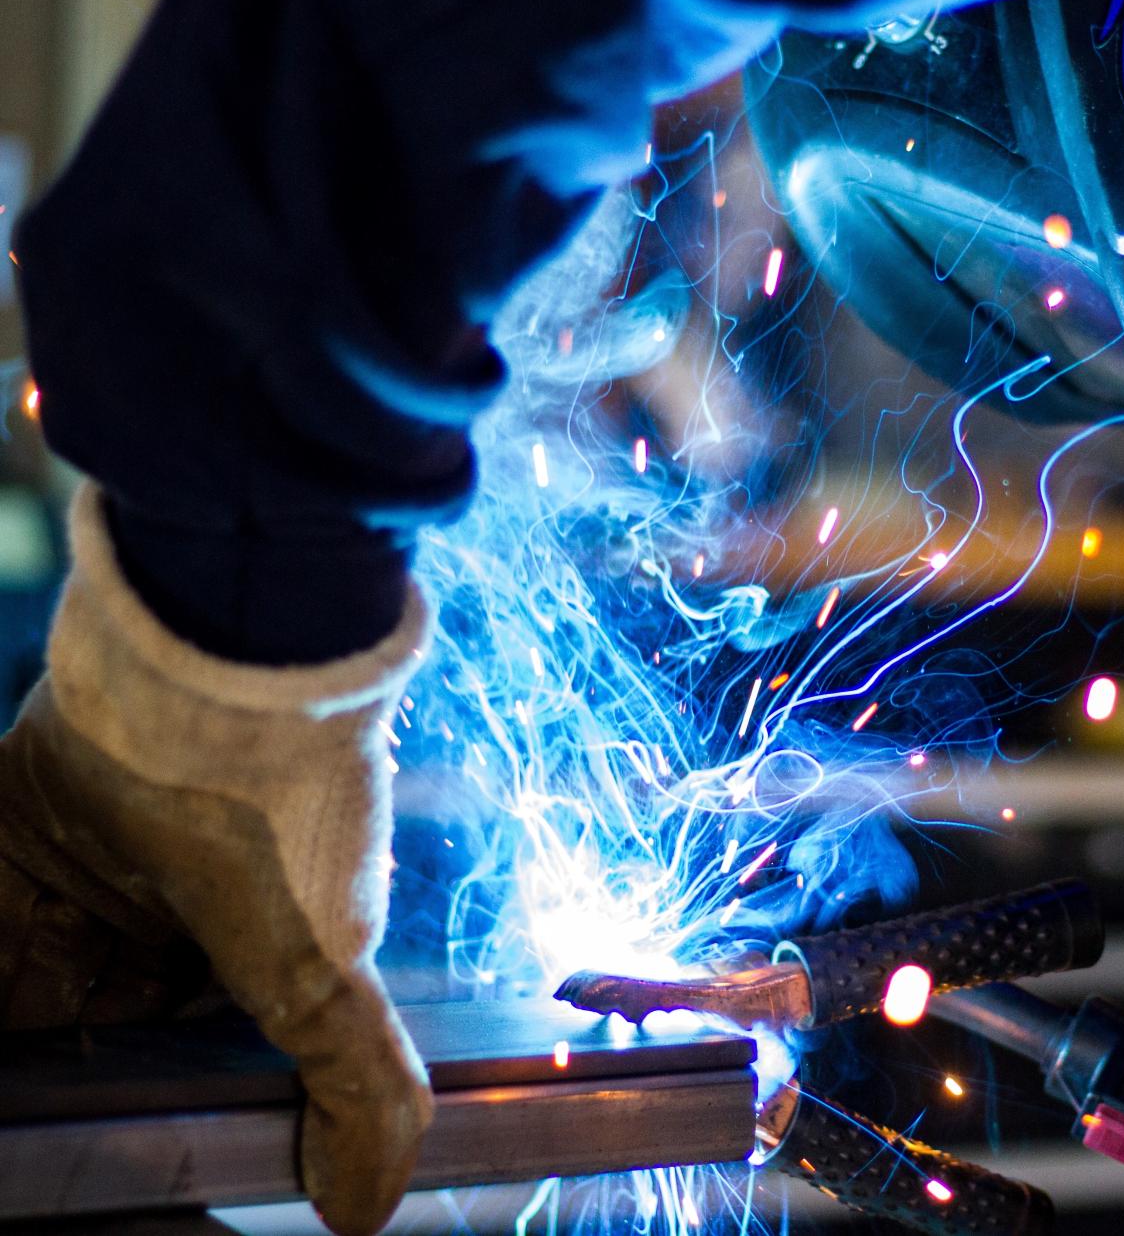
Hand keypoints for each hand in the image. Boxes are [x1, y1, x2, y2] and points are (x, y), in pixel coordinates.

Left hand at [0, 486, 433, 1235]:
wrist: (225, 661)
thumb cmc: (288, 814)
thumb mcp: (325, 968)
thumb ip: (358, 1087)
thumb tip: (369, 1208)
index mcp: (240, 952)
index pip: (172, 1055)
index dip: (130, 1090)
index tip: (84, 1113)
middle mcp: (163, 912)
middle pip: (80, 1013)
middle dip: (53, 1041)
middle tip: (29, 1071)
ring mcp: (88, 862)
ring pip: (23, 952)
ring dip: (11, 968)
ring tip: (8, 975)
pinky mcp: (18, 811)